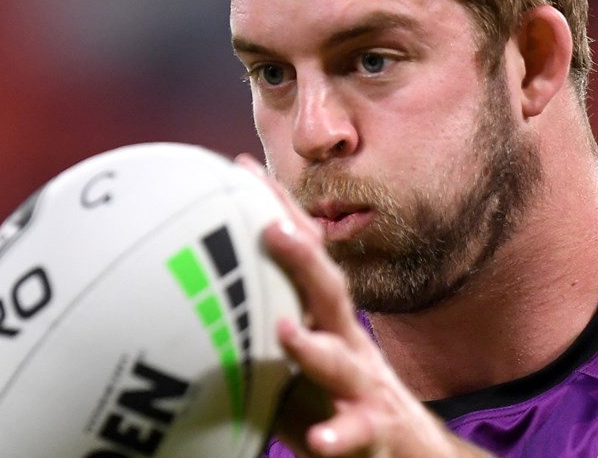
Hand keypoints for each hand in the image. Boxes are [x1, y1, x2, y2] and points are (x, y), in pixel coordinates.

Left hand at [236, 155, 492, 457]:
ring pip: (342, 361)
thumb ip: (255, 333)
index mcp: (328, 319)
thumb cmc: (336, 399)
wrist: (409, 451)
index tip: (242, 168)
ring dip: (313, 345)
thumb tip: (189, 303)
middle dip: (303, 258)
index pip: (306, 256)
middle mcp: (349, 342)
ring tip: (287, 332)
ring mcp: (364, 386)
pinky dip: (337, 434)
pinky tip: (318, 439)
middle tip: (270, 228)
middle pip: (329, 291)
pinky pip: (354, 431)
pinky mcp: (371, 430)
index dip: (280, 211)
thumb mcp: (298, 356)